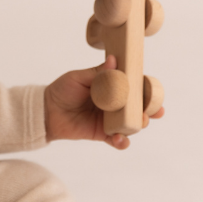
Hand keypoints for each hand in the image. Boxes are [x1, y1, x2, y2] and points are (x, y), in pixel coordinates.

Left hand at [44, 54, 164, 150]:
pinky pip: (117, 140)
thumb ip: (97, 72)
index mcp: (112, 87)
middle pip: (138, 107)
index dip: (146, 89)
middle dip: (150, 110)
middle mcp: (115, 104)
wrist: (47, 110)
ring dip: (138, 125)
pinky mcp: (103, 134)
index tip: (154, 90)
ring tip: (139, 123)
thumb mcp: (79, 77)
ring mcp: (110, 120)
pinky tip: (120, 139)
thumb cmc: (63, 89)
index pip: (133, 87)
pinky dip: (122, 142)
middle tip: (155, 111)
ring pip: (131, 124)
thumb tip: (114, 60)